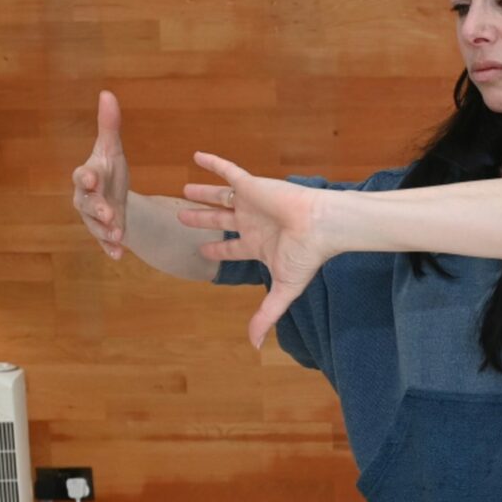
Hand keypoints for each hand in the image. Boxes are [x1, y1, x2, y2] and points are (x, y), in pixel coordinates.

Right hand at [71, 90, 131, 259]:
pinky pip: (104, 241)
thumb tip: (107, 93)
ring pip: (95, 225)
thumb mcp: (113, 148)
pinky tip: (119, 254)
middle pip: (87, 203)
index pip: (82, 175)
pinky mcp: (104, 232)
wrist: (114, 194)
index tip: (90, 177)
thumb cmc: (109, 168)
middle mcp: (85, 198)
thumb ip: (109, 125)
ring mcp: (93, 217)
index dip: (85, 177)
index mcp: (87, 175)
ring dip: (105, 230)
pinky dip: (110, 248)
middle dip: (97, 208)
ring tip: (118, 235)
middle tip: (110, 214)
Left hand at [179, 152, 330, 348]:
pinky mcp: (252, 185)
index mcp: (259, 245)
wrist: (320, 225)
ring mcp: (251, 203)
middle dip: (201, 220)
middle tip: (181, 217)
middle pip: (220, 222)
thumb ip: (266, 314)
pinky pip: (229, 171)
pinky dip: (212, 163)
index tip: (202, 251)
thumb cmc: (306, 255)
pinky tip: (196, 156)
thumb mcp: (284, 289)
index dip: (216, 250)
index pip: (232, 249)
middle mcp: (252, 223)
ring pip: (220, 197)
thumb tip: (255, 345)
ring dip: (203, 194)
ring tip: (183, 191)